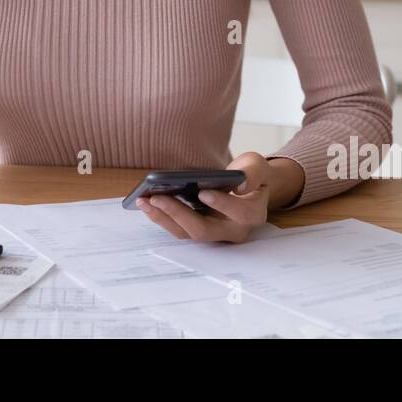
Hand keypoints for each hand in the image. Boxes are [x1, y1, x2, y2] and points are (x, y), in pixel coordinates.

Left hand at [136, 152, 287, 243]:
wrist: (247, 187)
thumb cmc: (250, 175)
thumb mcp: (257, 167)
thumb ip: (254, 173)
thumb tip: (241, 184)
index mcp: (253, 214)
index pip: (240, 213)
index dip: (222, 205)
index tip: (203, 192)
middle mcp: (234, 230)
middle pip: (205, 230)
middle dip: (179, 214)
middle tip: (156, 197)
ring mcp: (215, 234)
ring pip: (188, 233)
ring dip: (164, 218)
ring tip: (143, 200)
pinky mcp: (200, 232)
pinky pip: (179, 229)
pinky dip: (162, 217)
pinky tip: (146, 203)